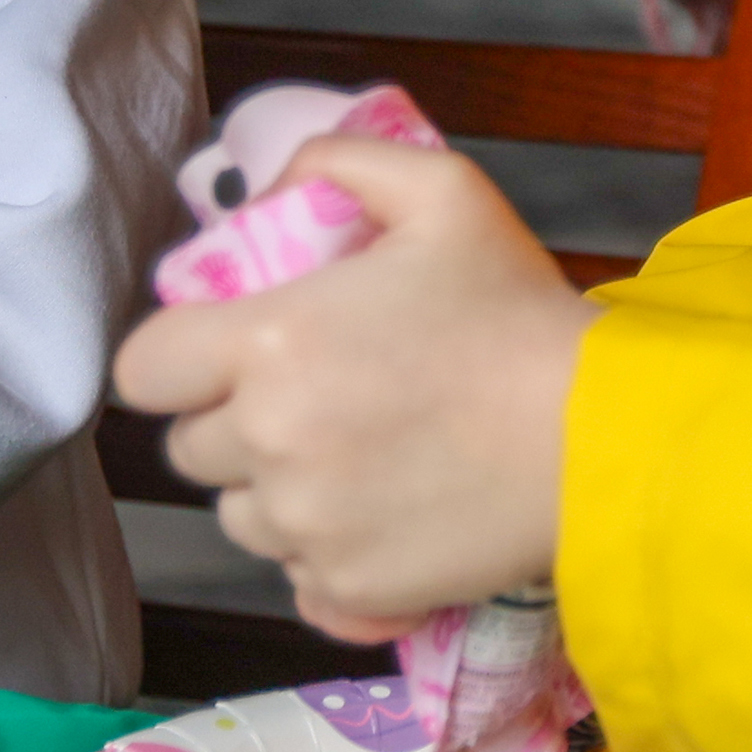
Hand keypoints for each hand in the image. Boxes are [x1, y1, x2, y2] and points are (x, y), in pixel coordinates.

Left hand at [113, 137, 601, 641]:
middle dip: (230, 420)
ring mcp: (307, 526)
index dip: (173, 360)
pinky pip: (296, 576)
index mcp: (266, 345)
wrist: (609, 439)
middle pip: (190, 446)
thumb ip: (332, 162)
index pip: (141, 370)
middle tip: (305, 399)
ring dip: (271, 490)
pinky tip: (373, 519)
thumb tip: (264, 194)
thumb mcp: (438, 190)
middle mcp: (269, 441)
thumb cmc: (518, 312)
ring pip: (238, 515)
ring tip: (348, 457)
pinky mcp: (351, 588)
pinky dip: (323, 554)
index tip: (221, 353)